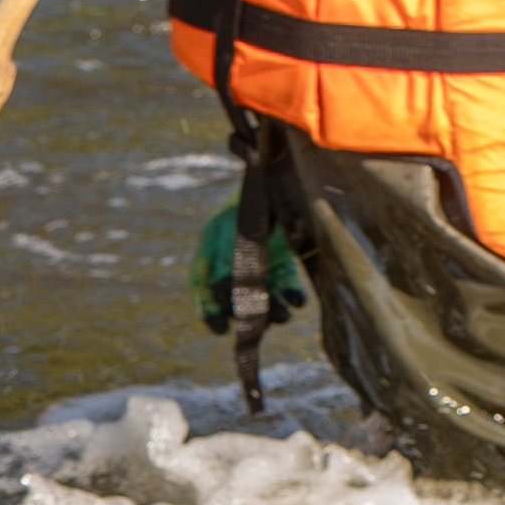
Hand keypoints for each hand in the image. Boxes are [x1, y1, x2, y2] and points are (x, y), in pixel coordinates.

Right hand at [191, 201, 304, 338]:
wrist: (277, 175)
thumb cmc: (249, 200)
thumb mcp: (229, 231)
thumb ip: (220, 261)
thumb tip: (218, 293)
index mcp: (212, 250)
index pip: (205, 288)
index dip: (209, 311)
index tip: (219, 329)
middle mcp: (235, 259)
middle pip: (237, 296)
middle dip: (248, 314)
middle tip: (259, 325)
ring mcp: (260, 260)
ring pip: (263, 294)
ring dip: (273, 310)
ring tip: (284, 316)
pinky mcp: (284, 258)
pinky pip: (287, 282)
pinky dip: (293, 294)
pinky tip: (299, 300)